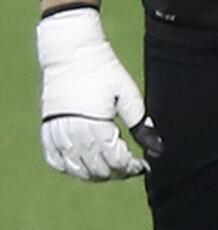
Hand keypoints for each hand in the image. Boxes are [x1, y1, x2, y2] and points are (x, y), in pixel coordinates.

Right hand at [37, 4, 149, 179]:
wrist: (71, 54)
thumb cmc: (105, 72)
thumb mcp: (129, 96)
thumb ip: (141, 124)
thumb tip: (158, 150)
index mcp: (96, 123)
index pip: (115, 160)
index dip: (131, 167)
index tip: (144, 165)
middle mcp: (73, 130)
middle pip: (96, 168)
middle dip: (117, 173)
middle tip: (130, 167)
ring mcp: (57, 130)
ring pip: (74, 168)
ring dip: (95, 174)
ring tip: (110, 169)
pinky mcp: (47, 126)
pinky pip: (53, 158)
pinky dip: (68, 168)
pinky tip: (82, 168)